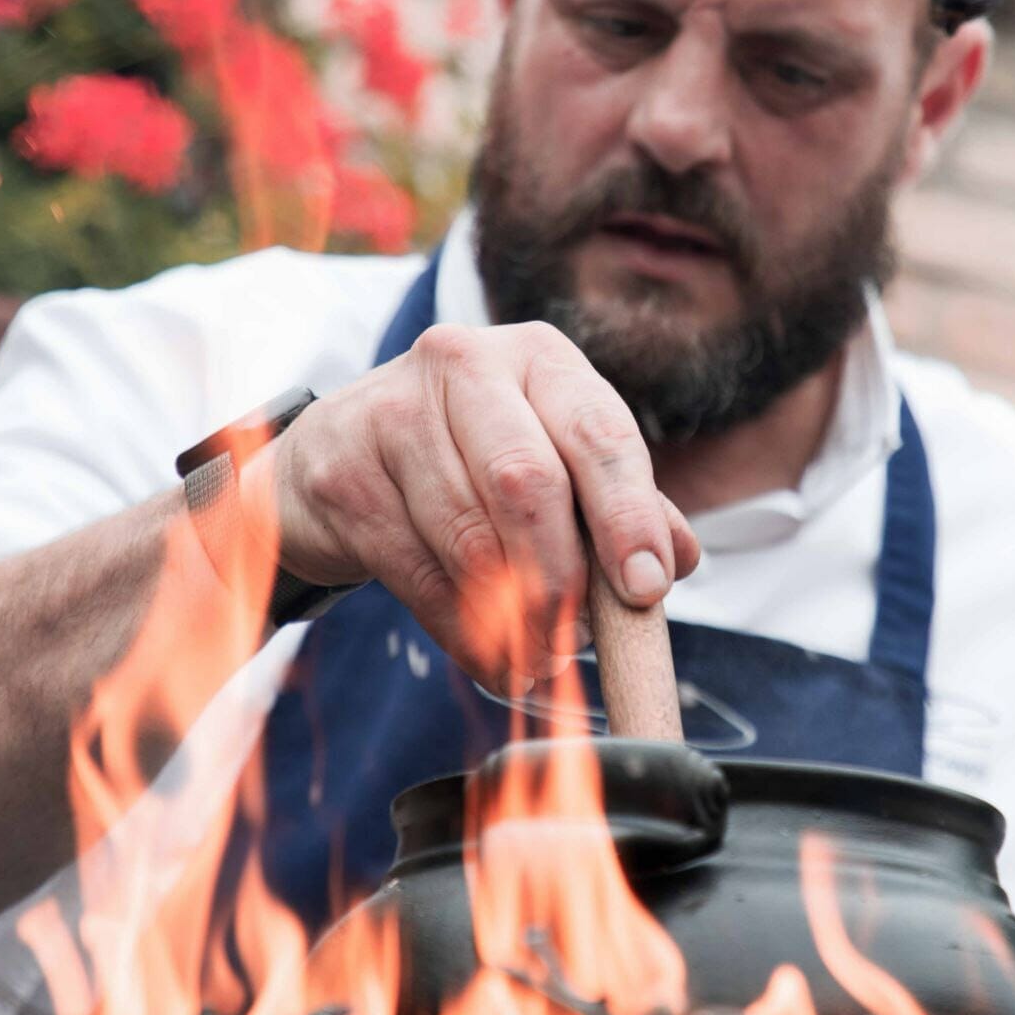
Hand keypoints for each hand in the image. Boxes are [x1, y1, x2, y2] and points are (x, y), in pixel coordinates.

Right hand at [242, 321, 699, 692]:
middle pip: (529, 483)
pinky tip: (487, 655)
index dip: (629, 517)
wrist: (338, 453)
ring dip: (512, 619)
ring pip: (470, 537)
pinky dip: (461, 631)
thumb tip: (677, 560)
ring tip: (536, 656)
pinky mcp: (344, 472)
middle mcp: (465, 364)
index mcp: (539, 358)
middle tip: (577, 641)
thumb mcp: (554, 461)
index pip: (599, 434)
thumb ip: (620, 506)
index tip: (646, 589)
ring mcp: (395, 412)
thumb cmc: (472, 459)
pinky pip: (418, 572)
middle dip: (560, 577)